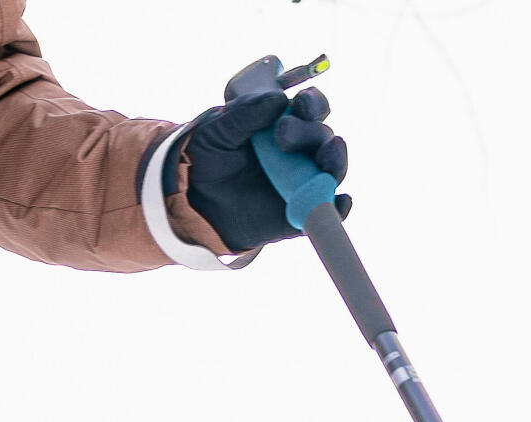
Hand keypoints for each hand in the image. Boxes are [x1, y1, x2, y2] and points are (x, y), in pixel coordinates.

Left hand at [182, 87, 350, 251]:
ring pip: (331, 169)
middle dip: (311, 132)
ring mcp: (300, 182)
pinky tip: (341, 201)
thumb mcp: (216, 130)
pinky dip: (338, 207)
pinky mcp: (296, 214)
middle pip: (322, 137)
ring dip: (335, 160)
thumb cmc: (205, 160)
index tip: (300, 105)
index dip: (312, 104)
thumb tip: (277, 99)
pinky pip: (324, 211)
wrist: (189, 202)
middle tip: (283, 135)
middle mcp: (298, 152)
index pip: (310, 109)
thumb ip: (244, 112)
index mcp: (284, 124)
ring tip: (326, 156)